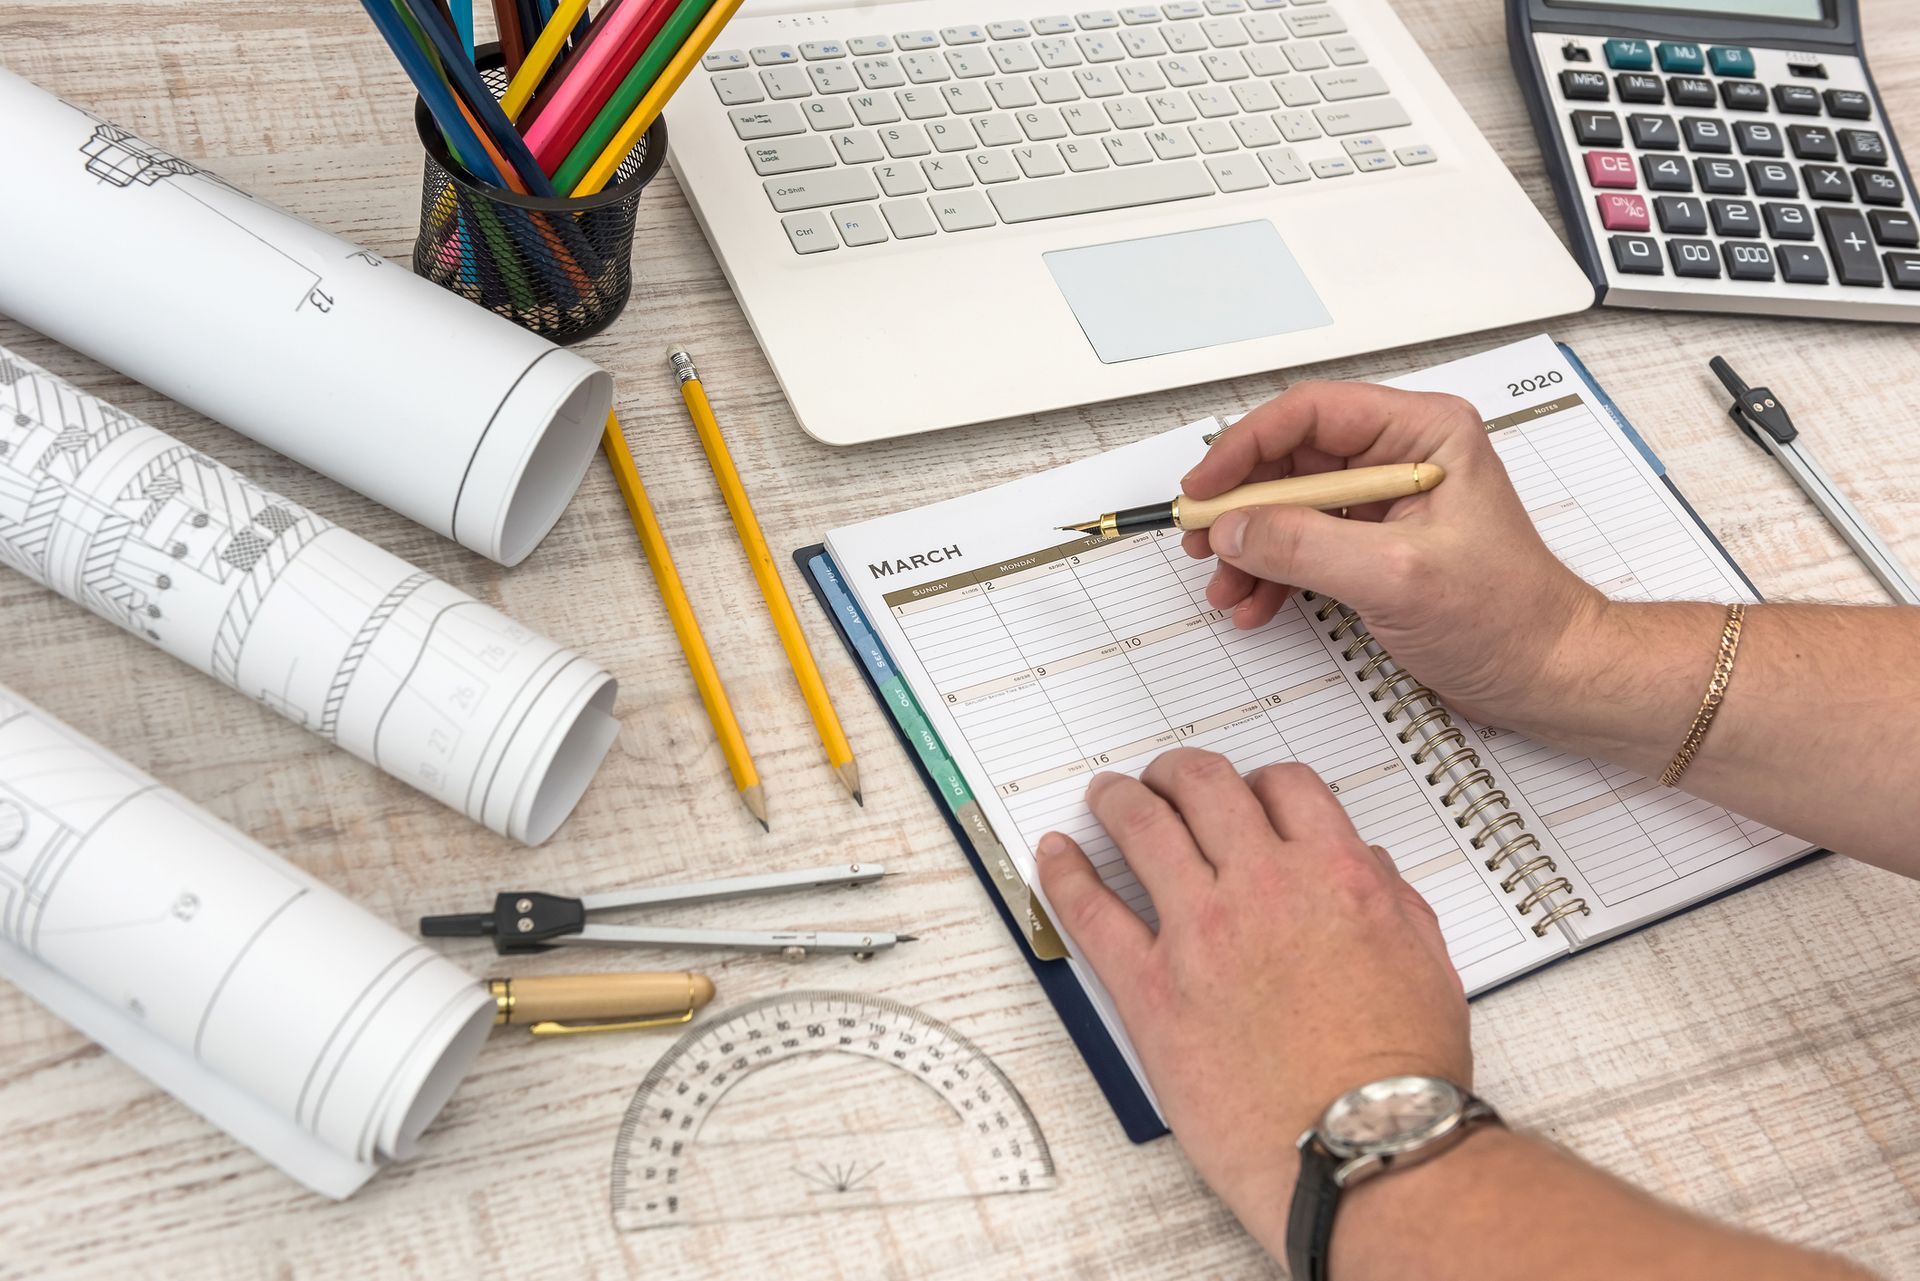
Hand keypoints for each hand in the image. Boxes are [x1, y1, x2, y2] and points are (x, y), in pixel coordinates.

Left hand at [1034, 750, 1468, 1257]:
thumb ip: (1394, 901)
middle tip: (1163, 779)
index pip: (1283, 787)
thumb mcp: (1427, 965)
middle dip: (1178, 772)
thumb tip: (1366, 864)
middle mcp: (1263, 887)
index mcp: (1336, 875)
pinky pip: (1090, 910)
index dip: (1258, 782)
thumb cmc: (1401, 1076)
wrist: (1363, 1148)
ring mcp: (1200, 932)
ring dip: (1119, 799)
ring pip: (1142, 827)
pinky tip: (1055, 854)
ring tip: (1107, 795)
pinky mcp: (1150, 988)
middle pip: (1204, 787)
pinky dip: (1064, 873)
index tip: (1243, 795)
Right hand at [1181, 381, 1602, 726]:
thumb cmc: (1509, 619)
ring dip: (1250, 546)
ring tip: (1225, 585)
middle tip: (1201, 538)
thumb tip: (1233, 528)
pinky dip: (1273, 573)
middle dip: (1242, 506)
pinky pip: (1305, 544)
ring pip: (1291, 505)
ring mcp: (1387, 502)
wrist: (1545, 674)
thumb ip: (1305, 547)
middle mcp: (1403, 456)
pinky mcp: (1376, 545)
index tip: (1205, 488)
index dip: (1246, 447)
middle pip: (1293, 460)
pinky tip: (1256, 604)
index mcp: (1424, 433)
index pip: (1312, 413)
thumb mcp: (1397, 577)